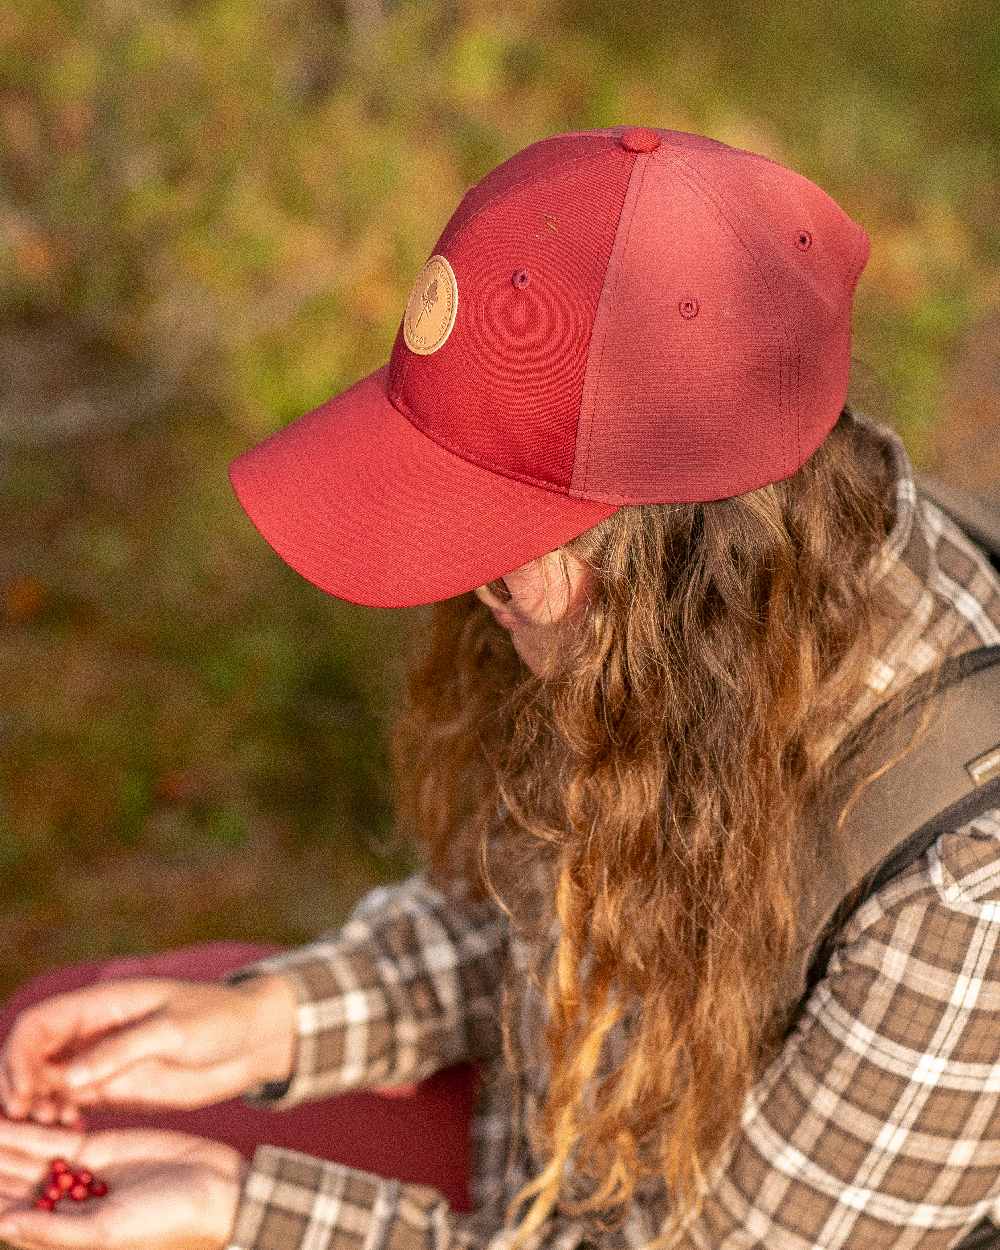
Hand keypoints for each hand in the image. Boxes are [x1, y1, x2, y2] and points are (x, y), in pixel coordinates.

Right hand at [0, 976, 297, 1123]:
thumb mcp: (172, 1030)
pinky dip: (58, 1116)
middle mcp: (93, 1032)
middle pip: (33, 1054)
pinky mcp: (114, 1088)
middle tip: (28, 1115)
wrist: (251, 1040)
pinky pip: (71, 1102)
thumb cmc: (217, 1019)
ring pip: (46, 1081)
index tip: (25, 1090)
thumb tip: (69, 1077)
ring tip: (53, 1125)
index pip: (40, 1023)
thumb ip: (121, 1050)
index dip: (20, 1054)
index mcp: (103, 1003)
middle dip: (21, 1082)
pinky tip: (68, 1130)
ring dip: (37, 1103)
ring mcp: (101, 1061)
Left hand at [0, 1114, 248, 1249]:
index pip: (10, 1213)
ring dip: (5, 1139)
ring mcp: (79, 1173)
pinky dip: (32, 1125)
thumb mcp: (108, 1232)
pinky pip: (57, 1135)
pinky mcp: (98, 1146)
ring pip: (29, 1154)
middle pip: (13, 1181)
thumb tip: (3, 1227)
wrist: (213, 1189)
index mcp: (60, 1232)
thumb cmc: (166, 1222)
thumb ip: (56, 1230)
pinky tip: (13, 1110)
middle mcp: (62, 1204)